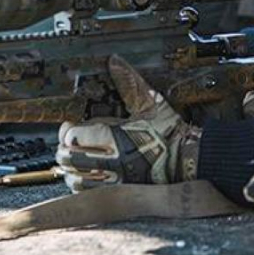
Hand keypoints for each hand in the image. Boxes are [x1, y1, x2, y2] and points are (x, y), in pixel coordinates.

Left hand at [56, 56, 201, 190]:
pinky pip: (87, 193)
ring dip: (71, 168)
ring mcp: (110, 179)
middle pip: (67, 157)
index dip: (68, 130)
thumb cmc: (170, 133)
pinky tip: (88, 176)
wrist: (187, 159)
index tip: (72, 127)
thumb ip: (128, 81)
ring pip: (73, 177)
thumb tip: (116, 61)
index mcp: (111, 136)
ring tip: (78, 160)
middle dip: (66, 148)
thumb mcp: (149, 102)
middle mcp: (107, 160)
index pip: (71, 136)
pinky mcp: (116, 192)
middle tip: (72, 143)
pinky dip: (81, 184)